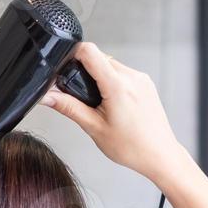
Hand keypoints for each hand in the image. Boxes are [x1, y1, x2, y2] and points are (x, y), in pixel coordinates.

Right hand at [40, 42, 184, 185]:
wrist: (159, 155)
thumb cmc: (132, 147)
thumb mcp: (93, 127)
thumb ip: (68, 107)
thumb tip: (48, 97)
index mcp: (118, 86)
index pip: (89, 52)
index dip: (73, 55)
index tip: (65, 67)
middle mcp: (132, 77)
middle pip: (99, 57)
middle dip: (86, 72)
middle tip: (83, 96)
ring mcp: (141, 79)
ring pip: (111, 64)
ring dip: (100, 77)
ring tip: (100, 103)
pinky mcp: (146, 83)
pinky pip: (123, 73)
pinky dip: (113, 82)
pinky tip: (113, 103)